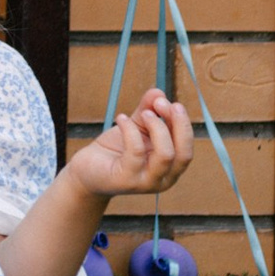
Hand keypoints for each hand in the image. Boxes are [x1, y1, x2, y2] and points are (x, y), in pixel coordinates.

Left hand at [70, 89, 195, 202]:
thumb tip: (159, 92)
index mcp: (172, 167)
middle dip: (178, 124)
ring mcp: (147, 183)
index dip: (181, 121)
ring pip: (165, 155)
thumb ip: (148, 111)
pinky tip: (121, 118)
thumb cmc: (116, 150)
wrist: (88, 170)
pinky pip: (135, 153)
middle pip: (184, 153)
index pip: (186, 145)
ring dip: (157, 127)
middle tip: (160, 102)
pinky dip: (130, 130)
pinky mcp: (126, 181)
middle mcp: (165, 179)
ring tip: (143, 113)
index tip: (166, 101)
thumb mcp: (135, 127)